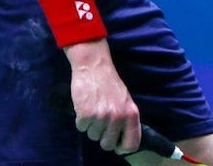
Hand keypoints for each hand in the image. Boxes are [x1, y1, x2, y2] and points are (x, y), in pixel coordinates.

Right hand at [65, 39, 141, 154]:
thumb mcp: (125, 101)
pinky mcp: (86, 114)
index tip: (116, 143)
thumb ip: (126, 120)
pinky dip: (80, 120)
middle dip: (102, 136)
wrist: (94, 65)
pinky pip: (81, 128)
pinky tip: (84, 106)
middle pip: (107, 145)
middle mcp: (118, 117)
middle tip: (100, 121)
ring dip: (90, 126)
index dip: (122, 147)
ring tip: (93, 108)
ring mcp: (102, 116)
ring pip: (92, 136)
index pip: (131, 144)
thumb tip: (122, 143)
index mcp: (131, 114)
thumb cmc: (110, 83)